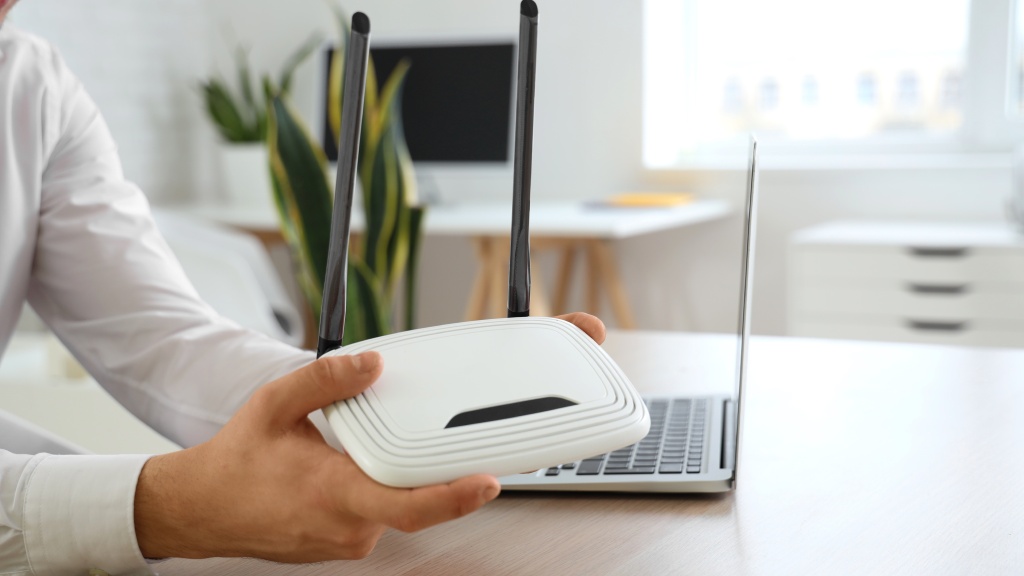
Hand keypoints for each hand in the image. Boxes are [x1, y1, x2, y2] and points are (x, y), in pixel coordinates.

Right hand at [132, 311, 604, 561]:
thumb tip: (370, 365)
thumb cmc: (235, 463)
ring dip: (401, 476)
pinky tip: (360, 464)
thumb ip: (324, 381)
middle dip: (438, 471)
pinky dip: (381, 487)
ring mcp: (346, 541)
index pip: (408, 505)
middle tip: (459, 437)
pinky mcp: (344, 542)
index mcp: (333, 494)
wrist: (201, 510)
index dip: (454, 496)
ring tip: (381, 443)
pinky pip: (378, 514)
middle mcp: (347, 527)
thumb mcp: (275, 405)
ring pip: (397, 507)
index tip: (488, 480)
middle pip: (415, 502)